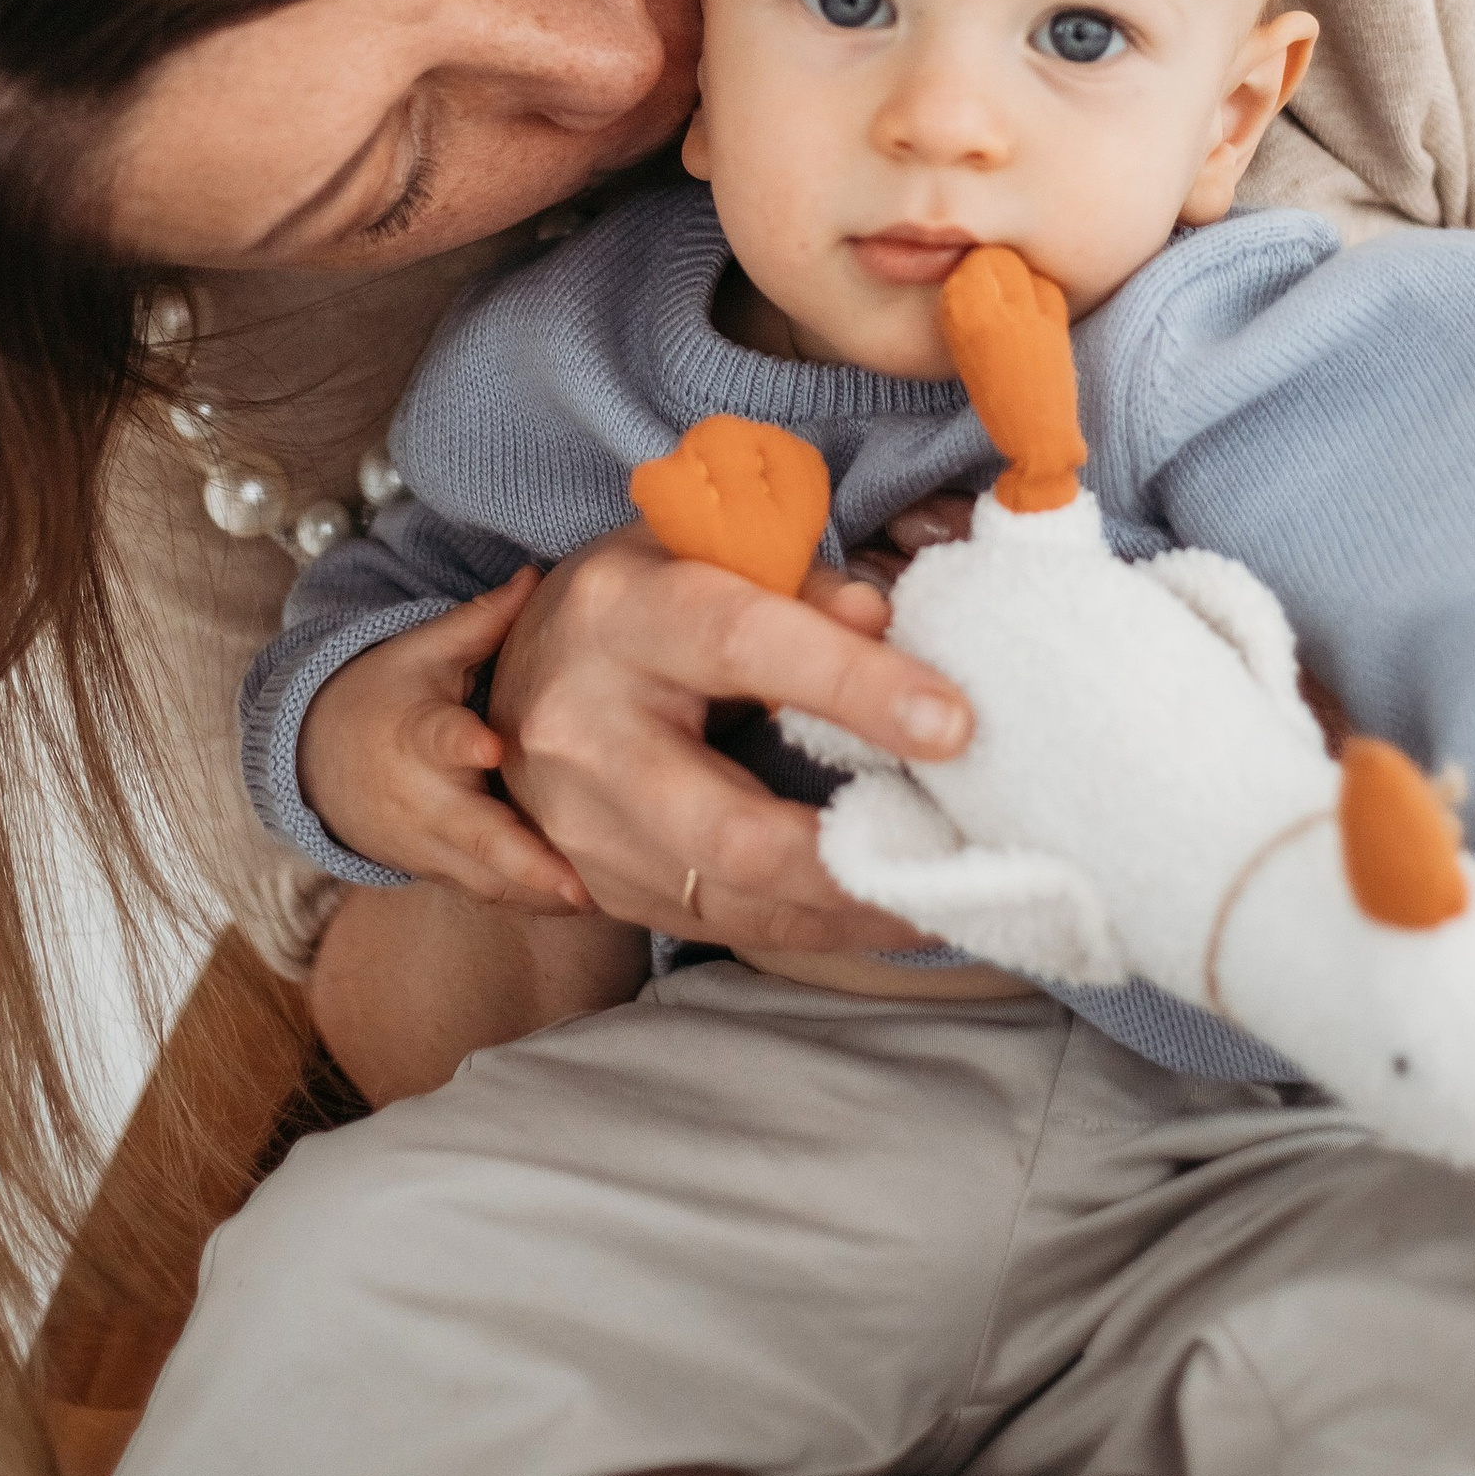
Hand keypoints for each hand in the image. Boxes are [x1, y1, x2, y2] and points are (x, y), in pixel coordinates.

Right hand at [297, 571, 591, 914]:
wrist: (318, 763)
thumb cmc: (385, 696)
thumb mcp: (423, 653)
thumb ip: (482, 622)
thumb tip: (536, 574)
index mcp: (417, 735)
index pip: (439, 739)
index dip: (463, 745)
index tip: (491, 747)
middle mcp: (422, 799)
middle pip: (475, 837)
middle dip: (526, 863)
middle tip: (580, 886)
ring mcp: (428, 846)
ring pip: (488, 880)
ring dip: (542, 895)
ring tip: (606, 900)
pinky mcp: (439, 873)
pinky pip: (489, 895)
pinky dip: (532, 902)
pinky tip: (586, 903)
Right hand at [487, 520, 974, 952]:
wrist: (519, 668)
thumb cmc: (647, 595)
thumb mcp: (709, 549)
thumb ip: (801, 580)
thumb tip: (886, 620)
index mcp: (623, 613)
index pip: (745, 646)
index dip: (856, 688)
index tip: (955, 724)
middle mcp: (583, 726)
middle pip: (727, 823)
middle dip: (848, 856)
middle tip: (951, 855)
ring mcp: (578, 820)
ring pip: (725, 895)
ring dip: (845, 909)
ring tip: (939, 895)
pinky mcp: (595, 881)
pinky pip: (715, 924)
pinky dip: (807, 927)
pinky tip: (875, 910)